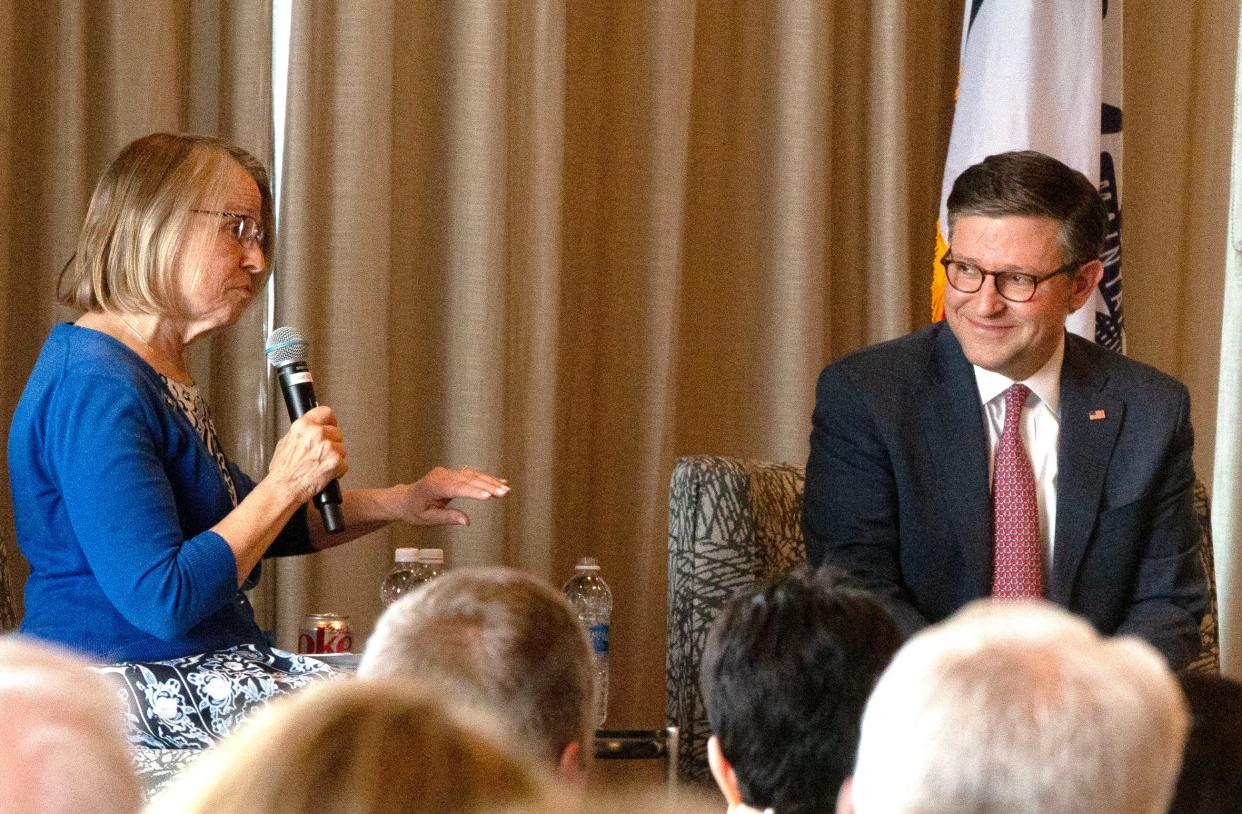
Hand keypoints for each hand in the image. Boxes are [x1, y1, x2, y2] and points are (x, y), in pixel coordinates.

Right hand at [266, 405, 347, 503]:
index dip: (330, 421)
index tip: (331, 425)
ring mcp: (327, 447)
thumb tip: (311, 429)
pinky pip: (344, 464)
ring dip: (335, 458)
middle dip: (332, 443)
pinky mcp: (335, 461)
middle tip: (322, 454)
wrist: (283, 488)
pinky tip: (325, 474)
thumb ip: (302, 433)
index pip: (326, 412)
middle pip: (337, 432)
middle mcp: (316, 433)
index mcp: (303, 426)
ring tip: (320, 465)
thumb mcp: (285, 442)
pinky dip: (338, 471)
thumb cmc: (282, 471)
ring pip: (342, 449)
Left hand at [395, 466, 509, 526]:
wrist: (405, 498)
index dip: (473, 491)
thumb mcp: (427, 519)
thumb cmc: (414, 511)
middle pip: (468, 479)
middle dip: (488, 486)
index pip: (457, 487)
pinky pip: (471, 475)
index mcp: (432, 486)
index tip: (488, 496)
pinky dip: (486, 479)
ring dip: (490, 481)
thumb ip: (448, 518)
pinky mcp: (452, 473)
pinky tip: (499, 481)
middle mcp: (441, 475)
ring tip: (506, 489)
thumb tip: (467, 521)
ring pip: (472, 475)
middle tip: (504, 493)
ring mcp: (447, 472)